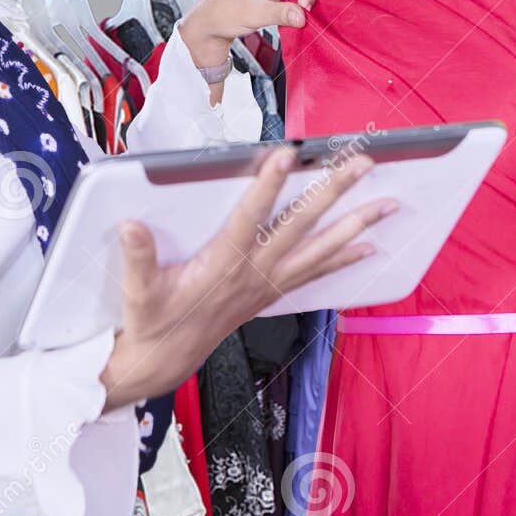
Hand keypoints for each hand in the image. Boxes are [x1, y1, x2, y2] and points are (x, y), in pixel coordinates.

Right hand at [99, 145, 397, 410]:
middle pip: (301, 226)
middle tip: (362, 165)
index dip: (267, 187)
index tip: (285, 155)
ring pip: (320, 250)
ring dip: (355, 225)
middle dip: (333, 193)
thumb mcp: (137, 289)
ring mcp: (267, 283)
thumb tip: (128, 225)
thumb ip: (136, 255)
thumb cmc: (151, 319)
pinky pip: (316, 273)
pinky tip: (369, 246)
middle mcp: (254, 272)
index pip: (250, 218)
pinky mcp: (271, 293)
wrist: (164, 359)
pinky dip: (344, 258)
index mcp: (222, 264)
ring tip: (387, 204)